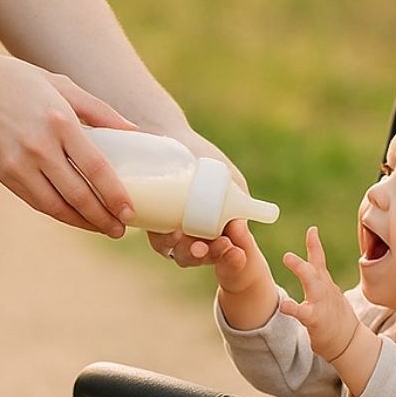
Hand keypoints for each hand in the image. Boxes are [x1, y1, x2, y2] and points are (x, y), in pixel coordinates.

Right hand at [0, 50, 136, 236]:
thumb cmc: (19, 80)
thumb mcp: (63, 85)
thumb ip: (100, 110)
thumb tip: (133, 131)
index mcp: (59, 121)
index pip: (95, 168)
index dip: (115, 195)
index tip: (129, 210)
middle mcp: (38, 146)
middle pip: (77, 194)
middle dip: (103, 218)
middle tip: (120, 228)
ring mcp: (18, 164)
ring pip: (56, 206)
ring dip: (82, 222)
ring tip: (101, 227)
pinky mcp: (4, 175)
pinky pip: (36, 201)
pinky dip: (58, 212)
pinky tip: (74, 215)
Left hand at [147, 130, 247, 266]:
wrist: (176, 139)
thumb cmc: (207, 160)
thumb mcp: (230, 181)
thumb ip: (242, 202)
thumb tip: (242, 226)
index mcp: (218, 230)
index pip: (226, 252)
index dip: (231, 257)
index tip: (235, 251)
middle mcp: (195, 235)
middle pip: (202, 257)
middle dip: (209, 256)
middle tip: (215, 246)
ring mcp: (173, 231)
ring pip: (180, 253)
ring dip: (189, 253)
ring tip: (194, 243)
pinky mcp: (153, 224)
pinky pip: (159, 242)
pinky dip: (166, 242)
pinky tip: (174, 233)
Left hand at [280, 227, 359, 361]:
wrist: (349, 341)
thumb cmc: (333, 312)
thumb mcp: (327, 288)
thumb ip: (316, 271)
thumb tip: (309, 259)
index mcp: (323, 282)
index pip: (319, 260)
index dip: (314, 244)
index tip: (312, 229)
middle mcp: (323, 290)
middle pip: (314, 271)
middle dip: (302, 262)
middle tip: (287, 254)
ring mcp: (321, 304)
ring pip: (313, 286)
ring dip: (302, 271)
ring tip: (288, 258)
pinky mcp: (316, 320)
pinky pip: (304, 313)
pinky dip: (294, 308)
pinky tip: (284, 306)